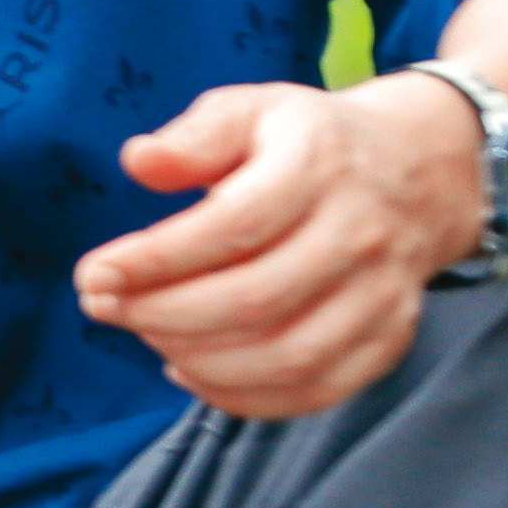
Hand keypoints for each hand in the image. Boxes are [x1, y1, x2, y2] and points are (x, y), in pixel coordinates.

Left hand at [75, 74, 489, 421]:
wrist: (414, 175)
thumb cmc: (305, 145)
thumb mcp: (250, 111)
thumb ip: (193, 137)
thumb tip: (138, 162)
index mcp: (321, 167)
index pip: (234, 226)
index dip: (157, 259)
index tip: (93, 273)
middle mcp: (361, 234)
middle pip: (256, 300)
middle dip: (161, 315)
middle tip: (102, 306)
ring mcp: (382, 294)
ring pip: (285, 356)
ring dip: (196, 360)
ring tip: (144, 332)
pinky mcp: (388, 340)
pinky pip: (313, 391)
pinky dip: (242, 395)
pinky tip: (189, 369)